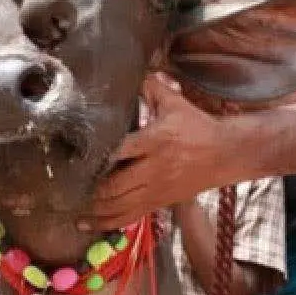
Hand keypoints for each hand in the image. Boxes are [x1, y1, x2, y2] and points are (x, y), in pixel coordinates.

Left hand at [82, 73, 229, 231]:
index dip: (99, 157)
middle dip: (92, 189)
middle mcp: (154, 168)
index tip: (77, 157)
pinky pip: (130, 217)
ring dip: (95, 209)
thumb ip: (151, 88)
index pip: (122, 151)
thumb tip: (133, 70)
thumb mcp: (175, 103)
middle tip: (69, 185)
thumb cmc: (198, 126)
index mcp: (155, 141)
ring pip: (120, 206)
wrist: (226, 154)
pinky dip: (107, 223)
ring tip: (73, 208)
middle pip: (116, 185)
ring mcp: (156, 189)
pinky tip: (88, 224)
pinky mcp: (160, 202)